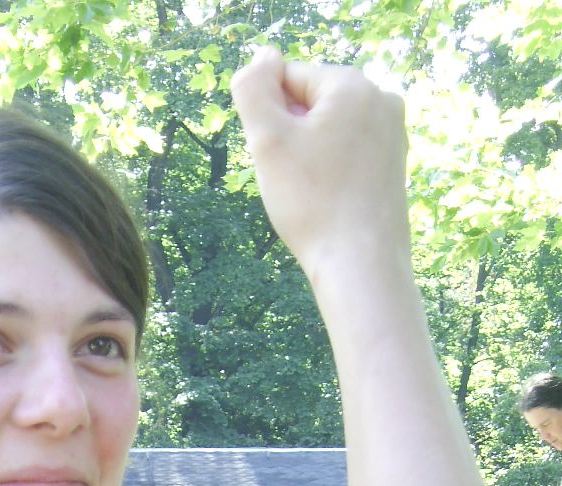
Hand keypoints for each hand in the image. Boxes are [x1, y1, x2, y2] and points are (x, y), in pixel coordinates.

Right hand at [230, 48, 409, 282]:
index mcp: (352, 84)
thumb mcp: (267, 140)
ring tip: (310, 194)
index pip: (289, 79)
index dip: (269, 120)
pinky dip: (329, 174)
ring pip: (329, 133)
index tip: (276, 158)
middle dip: (290, 137)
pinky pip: (348, 156)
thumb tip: (262, 59)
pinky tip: (328, 202)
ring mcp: (394, 133)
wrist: (360, 263)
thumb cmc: (311, 201)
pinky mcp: (395, 165)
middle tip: (292, 181)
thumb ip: (253, 89)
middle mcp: (381, 99)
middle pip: (311, 105)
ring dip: (307, 157)